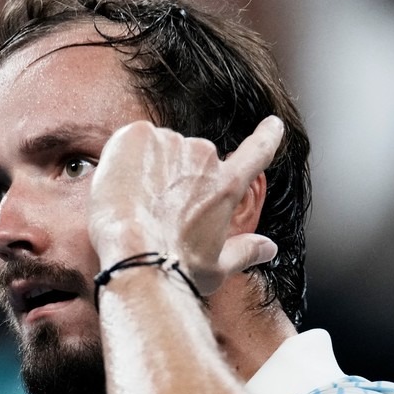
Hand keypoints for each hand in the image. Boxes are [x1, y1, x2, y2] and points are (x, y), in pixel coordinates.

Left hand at [88, 115, 284, 294]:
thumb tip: (268, 249)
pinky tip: (121, 187)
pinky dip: (124, 159)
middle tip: (156, 210)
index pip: (256, 153)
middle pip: (192, 158)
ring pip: (160, 148)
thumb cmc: (174, 268)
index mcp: (227, 186)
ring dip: (149, 168)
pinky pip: (132, 140)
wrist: (134, 257)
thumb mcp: (217, 267)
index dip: (266, 137)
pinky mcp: (139, 135)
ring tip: (136, 203)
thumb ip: (246, 251)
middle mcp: (205, 158)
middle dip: (177, 177)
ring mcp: (172, 142)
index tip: (273, 125)